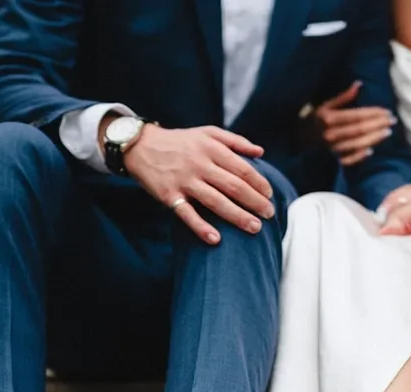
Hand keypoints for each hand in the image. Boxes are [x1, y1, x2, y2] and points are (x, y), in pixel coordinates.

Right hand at [122, 124, 275, 244]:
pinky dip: (200, 227)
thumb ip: (235, 141)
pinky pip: (187, 214)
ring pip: (215, 201)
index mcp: (211, 148)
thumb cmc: (179, 141)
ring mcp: (184, 181)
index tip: (270, 195)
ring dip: (237, 216)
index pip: (242, 168)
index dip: (259, 183)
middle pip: (233, 186)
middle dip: (254, 202)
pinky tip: (215, 239)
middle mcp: (199, 164)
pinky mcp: (169, 195)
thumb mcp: (207, 132)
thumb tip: (261, 152)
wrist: (140, 146)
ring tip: (255, 228)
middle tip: (269, 215)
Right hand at [313, 81, 396, 166]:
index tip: (387, 111)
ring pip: (356, 144)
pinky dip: (359, 156)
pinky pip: (348, 159)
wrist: (298, 138)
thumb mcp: (326, 105)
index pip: (356, 116)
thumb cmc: (315, 119)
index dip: (373, 113)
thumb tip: (360, 84)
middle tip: (392, 120)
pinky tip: (371, 151)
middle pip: (359, 129)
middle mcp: (330, 134)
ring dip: (373, 138)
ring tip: (387, 132)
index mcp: (329, 118)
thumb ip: (344, 97)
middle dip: (377, 125)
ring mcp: (331, 148)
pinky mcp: (332, 158)